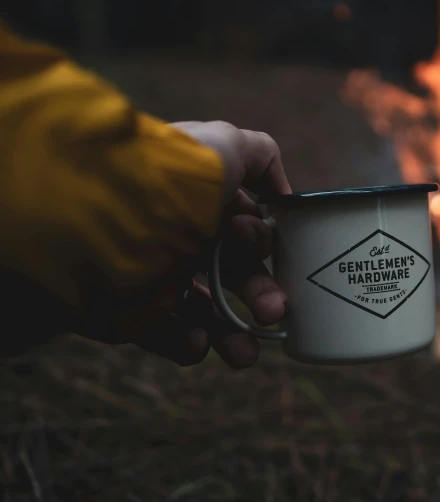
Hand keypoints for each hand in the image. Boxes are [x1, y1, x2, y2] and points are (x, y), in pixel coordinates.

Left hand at [129, 121, 291, 367]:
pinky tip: (197, 343)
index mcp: (202, 203)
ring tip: (245, 355)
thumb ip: (259, 156)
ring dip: (234, 335)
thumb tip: (280, 194)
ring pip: (207, 313)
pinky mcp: (132, 311)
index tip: (252, 240)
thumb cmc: (168, 181)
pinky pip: (168, 335)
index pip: (245, 229)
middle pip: (235, 274)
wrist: (96, 219)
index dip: (260, 241)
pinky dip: (188, 344)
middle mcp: (181, 238)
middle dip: (261, 295)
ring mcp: (157, 277)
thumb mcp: (223, 147)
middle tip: (273, 312)